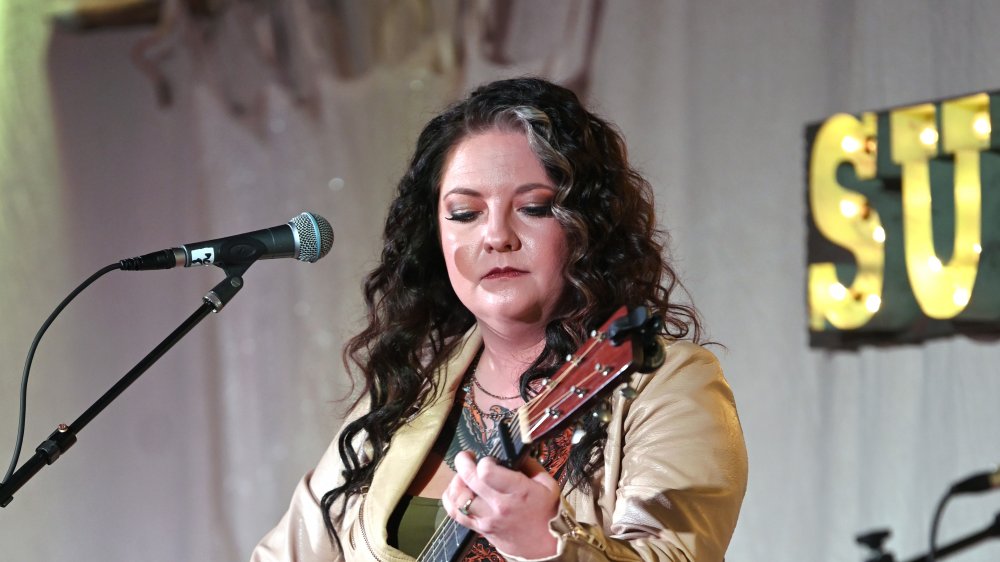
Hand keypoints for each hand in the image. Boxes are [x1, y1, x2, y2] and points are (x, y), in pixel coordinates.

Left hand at [442, 451, 561, 558]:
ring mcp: (486, 519)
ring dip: (456, 481)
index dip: (484, 460)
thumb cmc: (548, 513)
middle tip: (466, 457)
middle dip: (463, 462)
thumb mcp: (547, 484)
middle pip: (469, 480)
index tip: (490, 460)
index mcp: (518, 492)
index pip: (487, 471)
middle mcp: (499, 506)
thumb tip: (510, 451)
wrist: (546, 547)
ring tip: (463, 475)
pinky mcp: (479, 529)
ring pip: (458, 497)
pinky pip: (455, 513)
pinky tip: (456, 491)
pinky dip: (450, 499)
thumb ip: (529, 464)